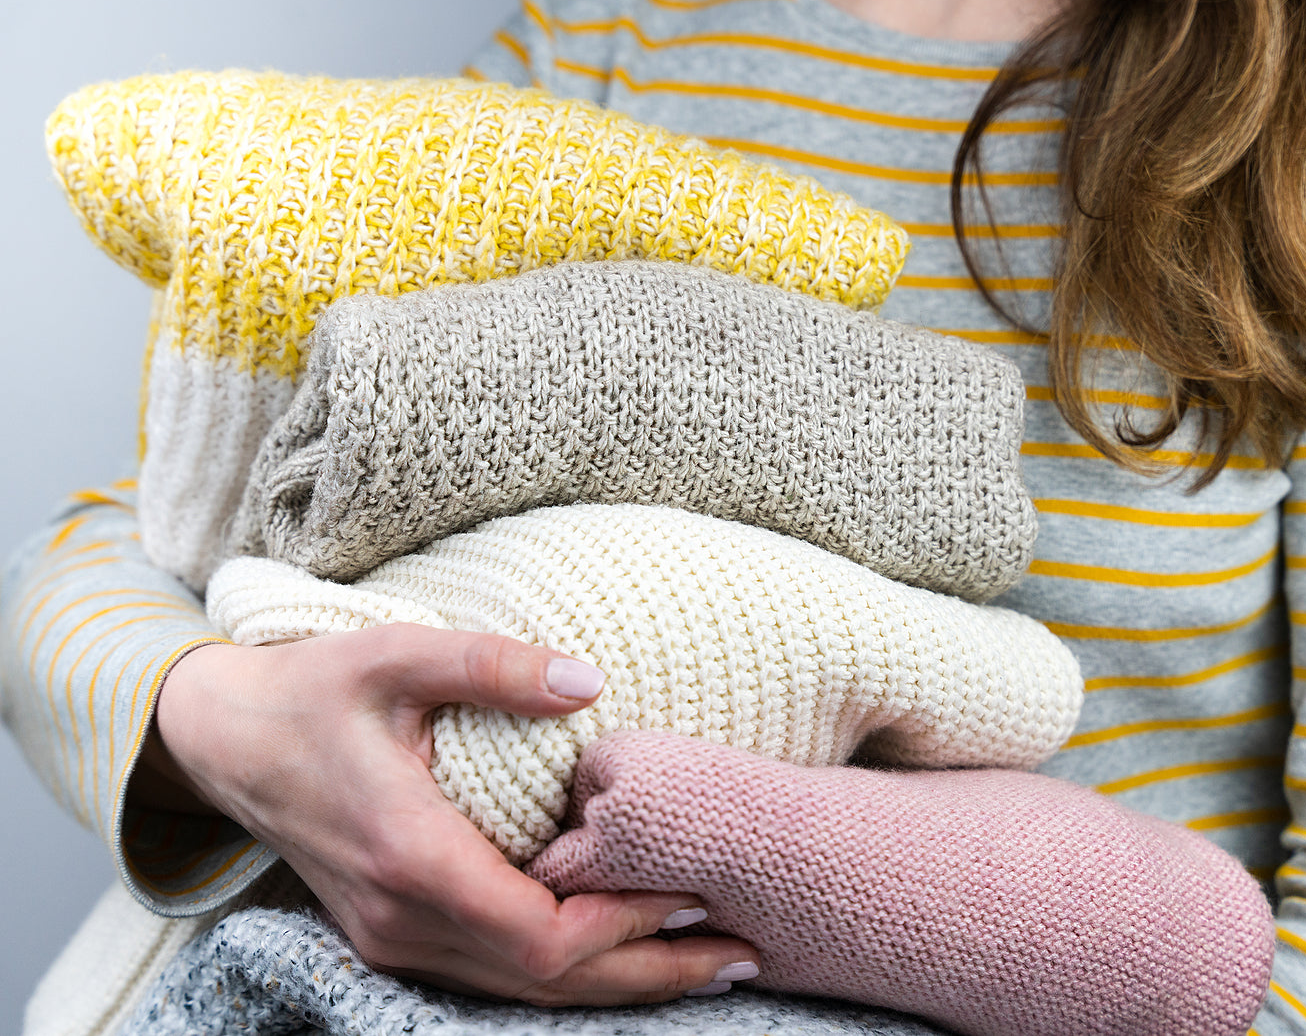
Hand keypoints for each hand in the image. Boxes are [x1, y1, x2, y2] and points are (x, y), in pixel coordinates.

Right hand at [137, 625, 758, 1003]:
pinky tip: (624, 951)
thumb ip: (493, 665)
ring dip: (618, 979)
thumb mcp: (395, 653)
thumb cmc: (311, 690)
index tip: (697, 896)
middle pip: (547, 982)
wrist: (223, 738)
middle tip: (744, 952)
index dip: (626, 926)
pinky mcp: (394, 933)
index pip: (540, 933)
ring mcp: (393, 937)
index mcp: (408, 855)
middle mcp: (401, 918)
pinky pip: (495, 974)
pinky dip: (568, 971)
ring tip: (708, 959)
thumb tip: (591, 680)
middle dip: (651, 971)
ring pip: (523, 991)